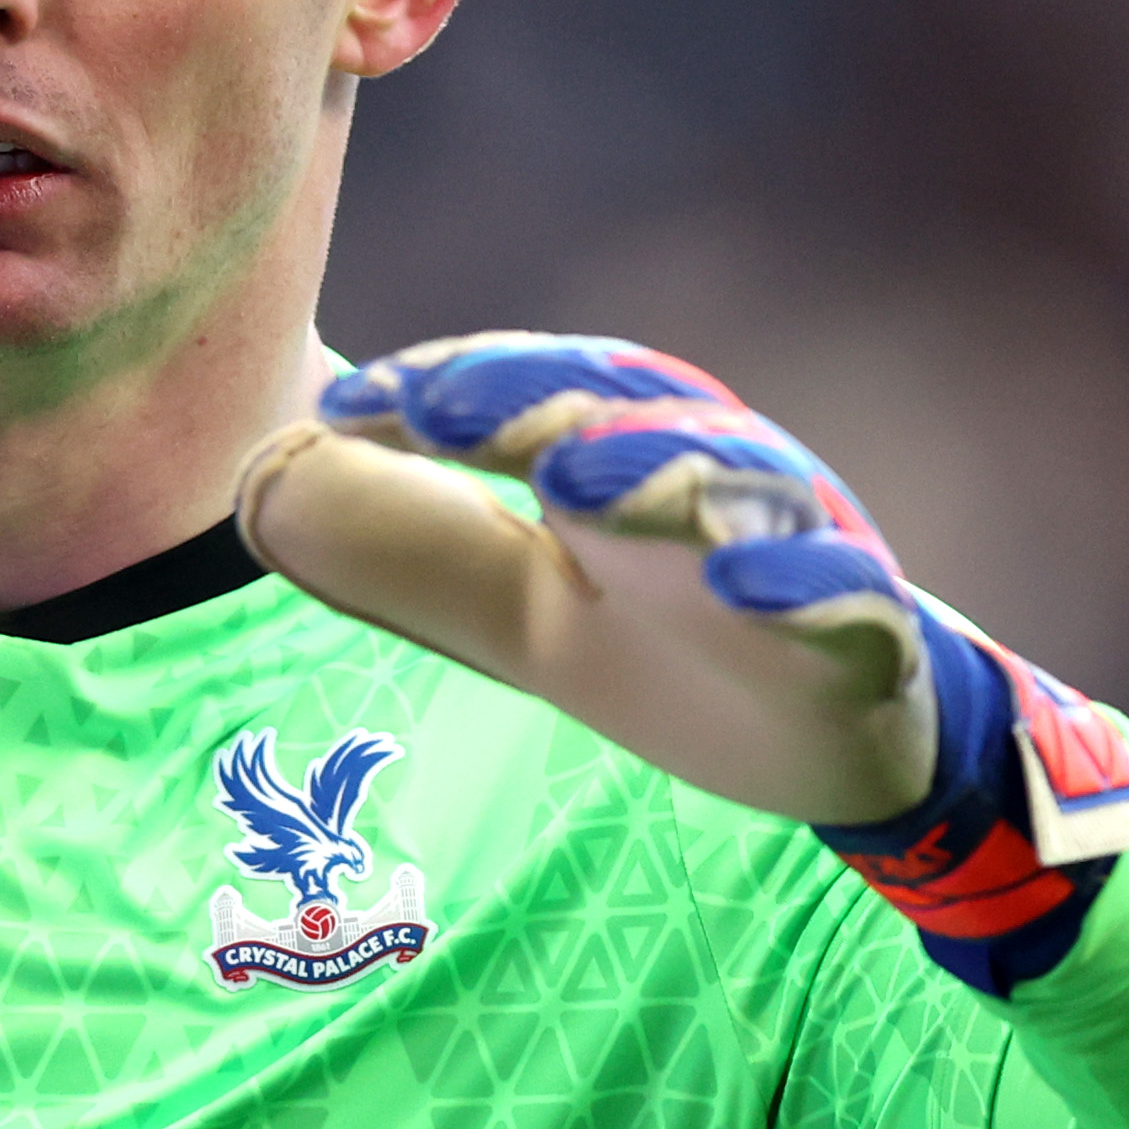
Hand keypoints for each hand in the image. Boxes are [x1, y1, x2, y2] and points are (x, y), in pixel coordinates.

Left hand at [235, 332, 1128, 991]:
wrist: (838, 738)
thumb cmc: (672, 644)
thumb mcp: (519, 612)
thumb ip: (408, 556)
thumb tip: (265, 489)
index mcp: (624, 459)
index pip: (531, 395)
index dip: (447, 391)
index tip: (348, 407)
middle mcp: (710, 481)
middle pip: (625, 415)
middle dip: (532, 400)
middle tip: (438, 404)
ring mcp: (792, 553)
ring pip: (734, 490)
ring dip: (657, 471)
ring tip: (578, 471)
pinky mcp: (863, 634)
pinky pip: (840, 598)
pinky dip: (799, 584)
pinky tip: (742, 584)